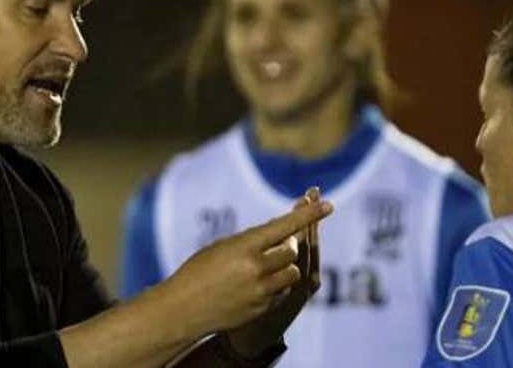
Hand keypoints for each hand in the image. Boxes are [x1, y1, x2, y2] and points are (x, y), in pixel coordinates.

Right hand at [156, 190, 331, 339]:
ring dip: (285, 266)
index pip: (284, 226)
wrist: (184, 308)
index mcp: (243, 246)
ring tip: (266, 265)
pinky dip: (275, 284)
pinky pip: (281, 291)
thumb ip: (253, 241)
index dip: (308, 215)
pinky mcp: (262, 308)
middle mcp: (255, 268)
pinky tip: (256, 284)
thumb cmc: (200, 270)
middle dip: (288, 244)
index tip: (328, 205)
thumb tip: (283, 232)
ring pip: (292, 272)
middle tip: (278, 242)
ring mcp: (260, 290)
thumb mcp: (223, 247)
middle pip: (291, 250)